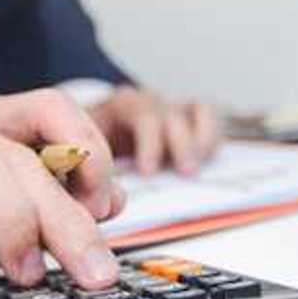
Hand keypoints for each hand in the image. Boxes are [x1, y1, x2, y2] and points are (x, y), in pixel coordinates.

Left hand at [89, 86, 222, 175]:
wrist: (89, 137)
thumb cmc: (91, 152)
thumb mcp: (86, 156)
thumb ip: (94, 170)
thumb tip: (103, 197)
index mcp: (120, 106)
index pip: (141, 116)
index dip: (149, 144)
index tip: (149, 172)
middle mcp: (147, 100)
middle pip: (171, 114)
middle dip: (180, 144)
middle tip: (186, 172)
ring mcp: (169, 104)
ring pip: (194, 109)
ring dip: (200, 139)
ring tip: (196, 168)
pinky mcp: (189, 114)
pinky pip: (208, 113)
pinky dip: (211, 133)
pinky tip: (207, 158)